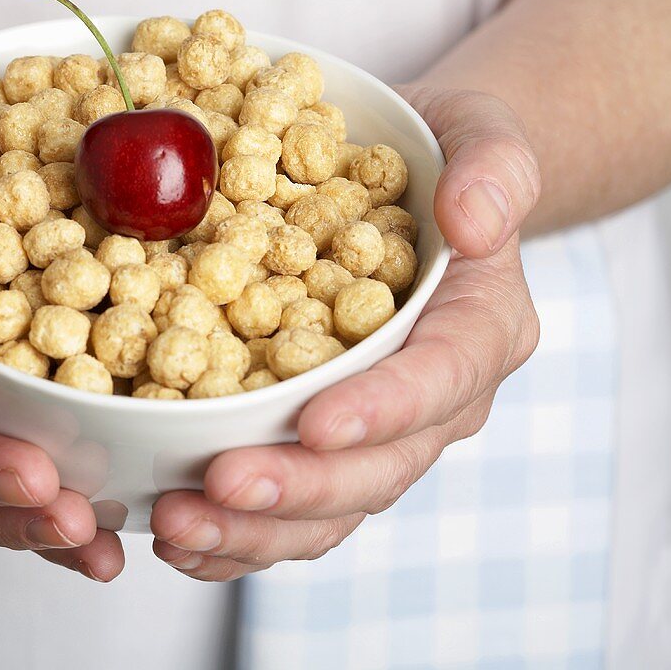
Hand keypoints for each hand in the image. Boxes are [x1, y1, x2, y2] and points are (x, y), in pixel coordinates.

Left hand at [151, 87, 541, 579]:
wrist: (415, 185)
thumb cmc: (445, 156)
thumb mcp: (481, 134)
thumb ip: (495, 170)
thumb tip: (474, 223)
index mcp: (478, 327)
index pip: (441, 378)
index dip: (382, 409)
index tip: (314, 423)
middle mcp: (434, 398)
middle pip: (379, 467)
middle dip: (299, 487)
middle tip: (220, 487)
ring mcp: (376, 429)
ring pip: (328, 506)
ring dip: (253, 528)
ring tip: (176, 526)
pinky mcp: (323, 440)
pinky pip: (288, 506)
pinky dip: (234, 532)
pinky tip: (175, 536)